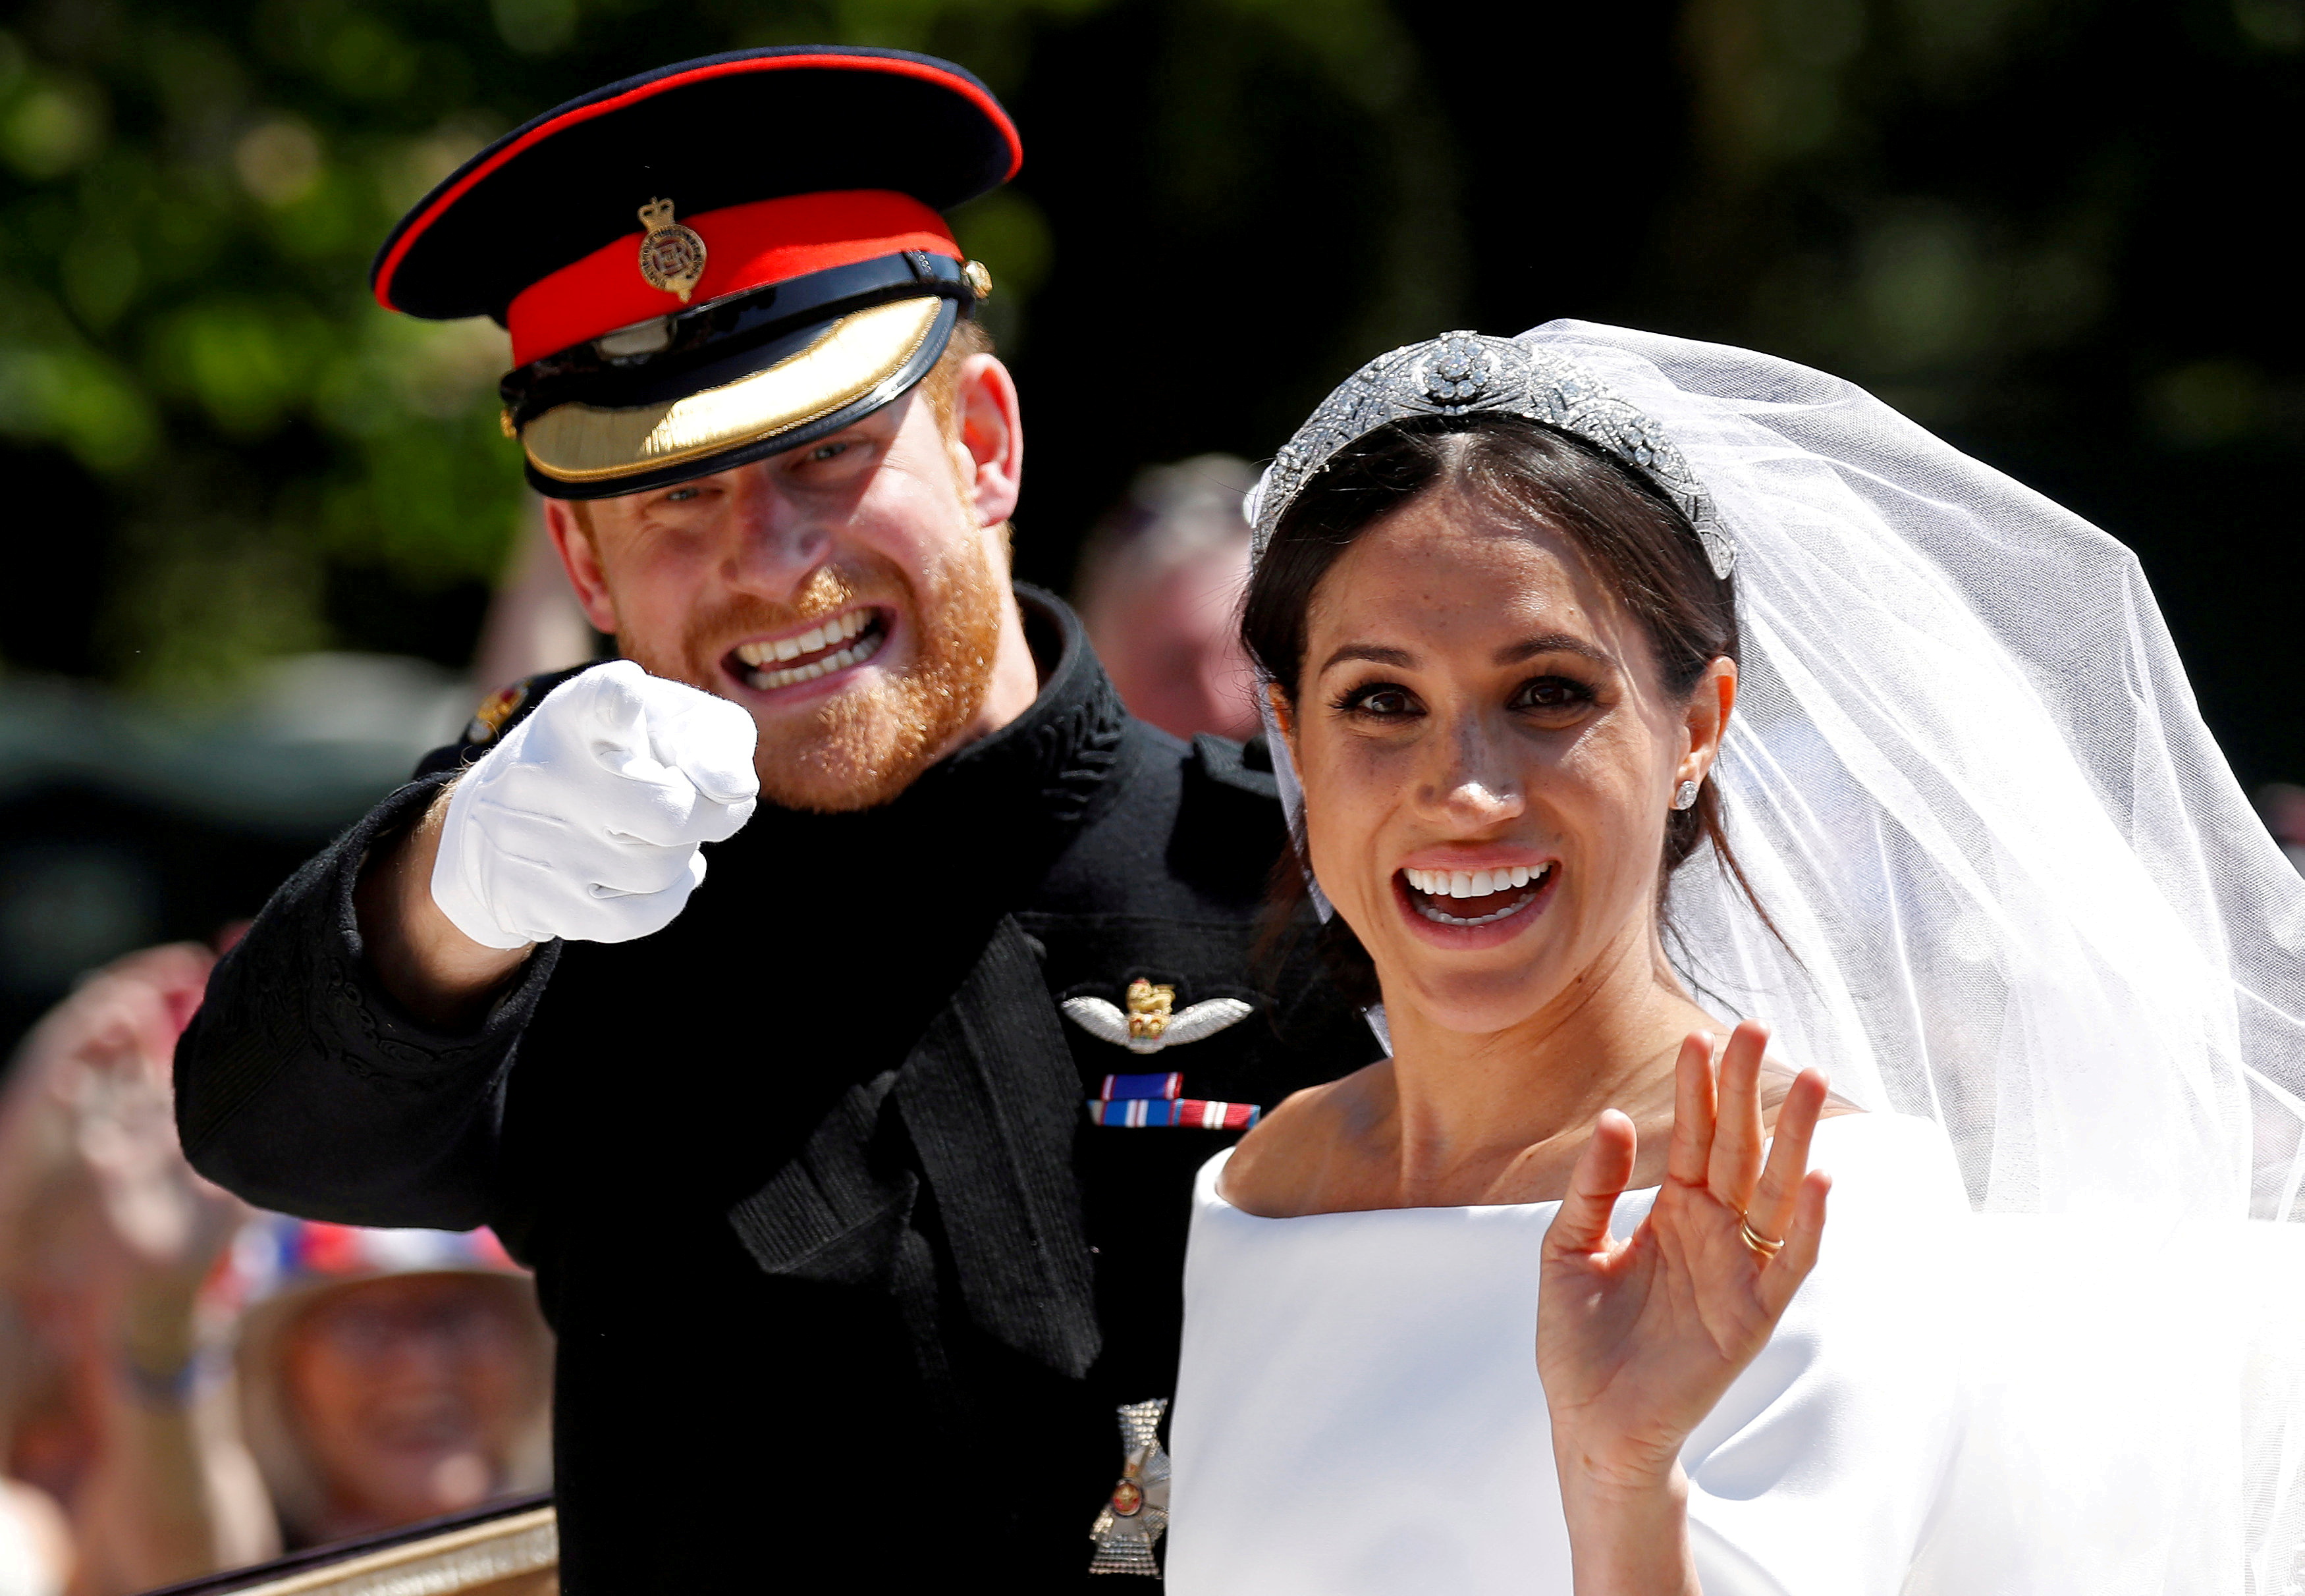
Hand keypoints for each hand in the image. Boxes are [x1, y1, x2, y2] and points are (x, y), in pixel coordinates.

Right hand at [429, 660, 758, 948]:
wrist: (494, 825)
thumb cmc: (612, 760)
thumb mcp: (658, 724)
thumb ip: (710, 740)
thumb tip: (737, 789)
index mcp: (575, 714)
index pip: (596, 699)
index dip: (617, 699)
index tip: (629, 697)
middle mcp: (545, 774)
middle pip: (668, 810)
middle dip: (710, 816)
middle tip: (706, 806)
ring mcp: (535, 843)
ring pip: (660, 867)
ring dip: (682, 854)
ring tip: (665, 834)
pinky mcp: (536, 900)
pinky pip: (636, 917)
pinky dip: (666, 897)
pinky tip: (663, 874)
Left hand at [1537, 1020, 1829, 1492]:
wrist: (1590, 1424)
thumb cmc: (1577, 1343)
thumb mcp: (1567, 1250)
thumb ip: (1593, 1188)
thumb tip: (1616, 1118)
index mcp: (1671, 1212)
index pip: (1692, 1137)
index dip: (1698, 1089)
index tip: (1700, 1037)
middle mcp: (1712, 1233)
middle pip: (1738, 1148)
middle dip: (1748, 1090)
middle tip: (1755, 1028)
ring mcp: (1737, 1271)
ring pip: (1773, 1191)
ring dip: (1794, 1138)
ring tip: (1810, 1080)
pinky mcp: (1753, 1315)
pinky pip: (1788, 1263)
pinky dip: (1806, 1223)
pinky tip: (1819, 1178)